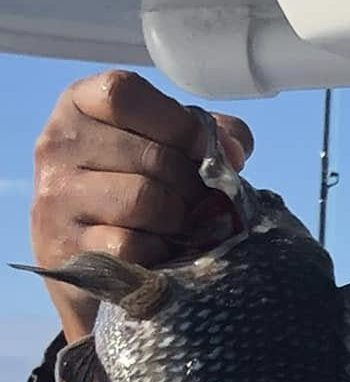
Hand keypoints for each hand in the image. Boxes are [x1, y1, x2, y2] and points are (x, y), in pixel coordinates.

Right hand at [30, 70, 254, 342]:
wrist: (94, 260)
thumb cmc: (139, 187)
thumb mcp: (168, 144)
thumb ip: (207, 132)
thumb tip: (234, 149)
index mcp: (80, 105)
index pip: (125, 94)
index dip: (179, 123)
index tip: (205, 150)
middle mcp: (57, 144)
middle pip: (153, 156)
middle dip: (190, 185)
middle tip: (196, 202)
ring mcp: (55, 197)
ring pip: (145, 200)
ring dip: (178, 220)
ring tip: (178, 225)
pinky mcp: (64, 247)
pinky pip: (132, 245)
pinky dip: (159, 251)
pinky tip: (158, 250)